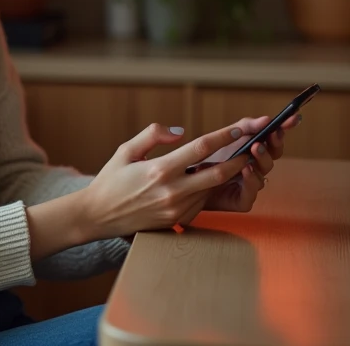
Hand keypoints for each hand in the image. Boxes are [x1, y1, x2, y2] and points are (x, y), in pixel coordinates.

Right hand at [80, 122, 251, 240]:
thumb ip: (153, 134)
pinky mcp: (177, 220)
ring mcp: (176, 209)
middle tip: (251, 149)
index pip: (201, 149)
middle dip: (239, 160)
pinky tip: (208, 180)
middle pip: (218, 173)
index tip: (239, 129)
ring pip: (212, 189)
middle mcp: (172, 191)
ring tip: (236, 161)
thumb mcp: (126, 150)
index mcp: (160, 170)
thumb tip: (180, 130)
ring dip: (226, 176)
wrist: (98, 216)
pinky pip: (201, 202)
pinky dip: (208, 190)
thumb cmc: (111, 180)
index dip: (224, 137)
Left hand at [179, 114, 301, 223]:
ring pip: (264, 173)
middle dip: (273, 144)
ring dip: (262, 159)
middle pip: (273, 156)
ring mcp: (248, 184)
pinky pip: (251, 193)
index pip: (273, 139)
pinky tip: (245, 169)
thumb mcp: (222, 137)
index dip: (284, 129)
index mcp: (251, 150)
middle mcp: (253, 167)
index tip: (293, 117)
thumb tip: (266, 119)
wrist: (180, 182)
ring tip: (255, 148)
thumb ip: (243, 127)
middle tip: (270, 134)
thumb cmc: (201, 157)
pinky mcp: (240, 201)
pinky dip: (251, 181)